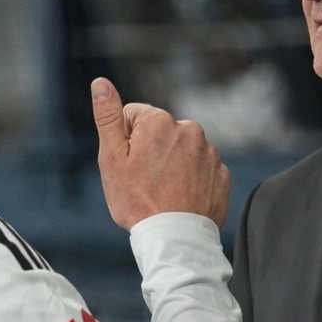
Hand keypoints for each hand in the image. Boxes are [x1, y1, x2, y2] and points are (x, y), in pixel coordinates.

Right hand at [91, 77, 229, 229]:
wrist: (174, 238)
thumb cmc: (136, 200)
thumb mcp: (111, 158)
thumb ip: (107, 117)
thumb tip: (100, 82)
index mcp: (160, 121)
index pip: (134, 116)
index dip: (125, 140)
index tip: (128, 164)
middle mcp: (190, 129)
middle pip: (160, 132)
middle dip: (151, 150)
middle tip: (144, 181)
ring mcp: (210, 152)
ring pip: (182, 150)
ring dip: (172, 164)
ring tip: (163, 192)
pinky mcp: (221, 174)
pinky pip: (201, 169)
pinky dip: (191, 179)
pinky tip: (181, 198)